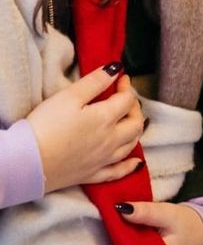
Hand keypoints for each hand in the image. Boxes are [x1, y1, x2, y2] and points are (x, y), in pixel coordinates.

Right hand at [27, 65, 144, 193]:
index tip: (120, 78)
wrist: (26, 163)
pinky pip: (117, 172)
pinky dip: (129, 166)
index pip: (127, 100)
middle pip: (135, 123)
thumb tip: (115, 70)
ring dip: (135, 131)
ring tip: (129, 121)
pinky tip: (135, 163)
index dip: (126, 86)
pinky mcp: (91, 175)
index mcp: (105, 119)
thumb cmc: (45, 127)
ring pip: (130, 145)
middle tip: (126, 98)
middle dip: (135, 108)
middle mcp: (110, 140)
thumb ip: (95, 82)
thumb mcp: (68, 97)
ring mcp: (103, 160)